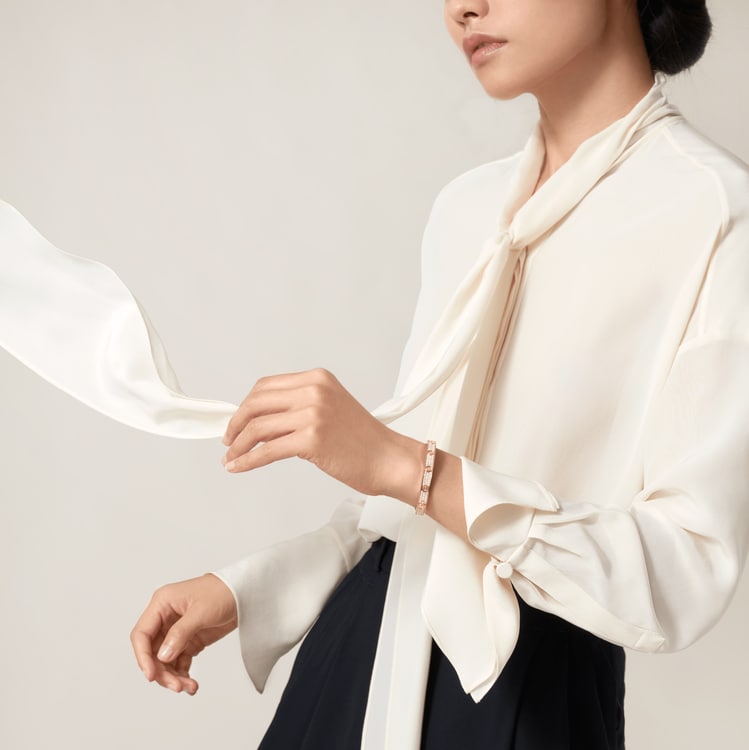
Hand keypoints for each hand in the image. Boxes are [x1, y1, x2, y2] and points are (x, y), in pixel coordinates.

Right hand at [130, 574, 237, 694]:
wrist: (246, 592)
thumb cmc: (223, 591)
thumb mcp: (201, 611)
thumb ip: (180, 634)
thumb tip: (162, 657)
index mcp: (162, 604)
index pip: (142, 634)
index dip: (143, 657)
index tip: (151, 676)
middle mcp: (165, 617)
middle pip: (152, 652)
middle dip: (162, 672)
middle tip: (176, 686)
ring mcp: (177, 630)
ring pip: (165, 660)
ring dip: (173, 676)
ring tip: (188, 687)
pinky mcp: (189, 640)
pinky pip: (179, 661)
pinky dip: (183, 674)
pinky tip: (191, 684)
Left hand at [221, 368, 423, 501]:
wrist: (389, 459)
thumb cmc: (363, 440)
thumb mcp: (329, 410)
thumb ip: (297, 409)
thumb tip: (258, 423)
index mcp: (317, 378)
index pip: (266, 386)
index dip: (245, 405)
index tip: (237, 421)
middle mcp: (314, 390)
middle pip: (256, 403)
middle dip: (236, 424)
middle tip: (228, 440)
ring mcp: (313, 413)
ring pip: (258, 427)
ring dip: (238, 445)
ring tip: (231, 458)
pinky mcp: (312, 439)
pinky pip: (267, 450)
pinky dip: (247, 460)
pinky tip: (239, 467)